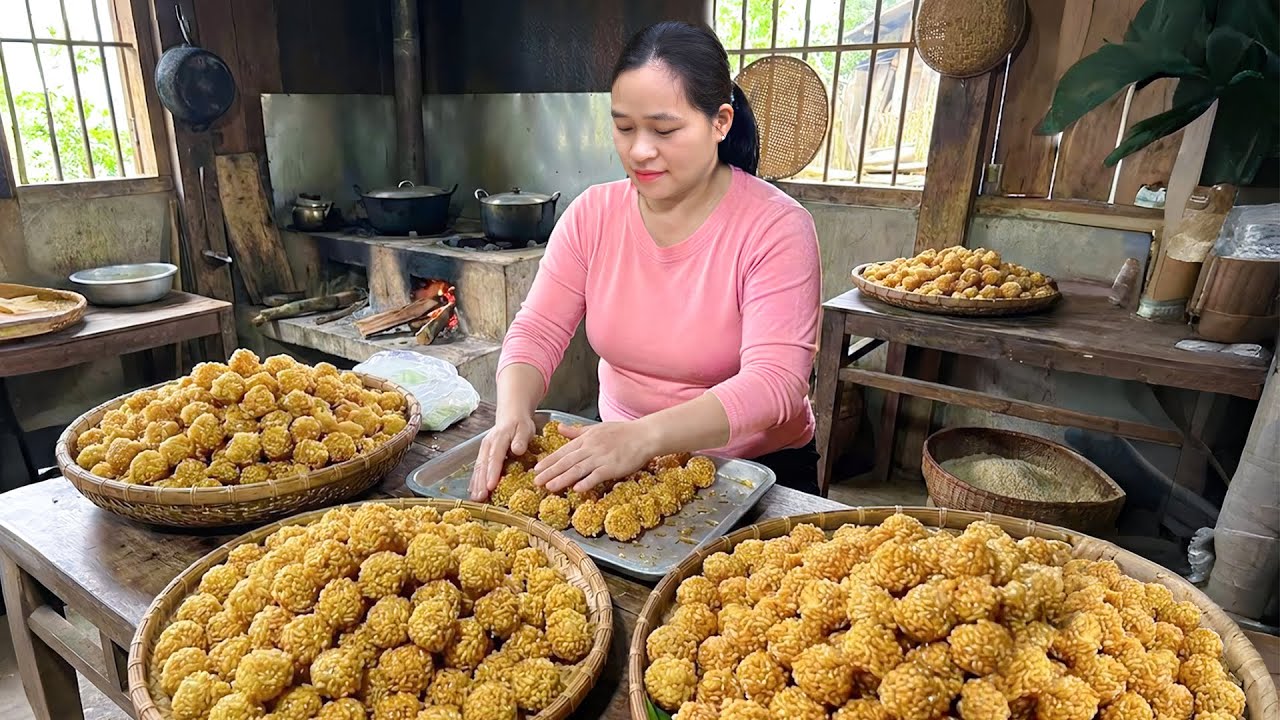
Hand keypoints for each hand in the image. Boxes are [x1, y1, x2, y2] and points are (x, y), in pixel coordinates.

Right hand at [469, 411, 535, 500]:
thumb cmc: (520, 424)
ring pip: (478, 468)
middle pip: (483, 465)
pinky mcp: (483, 454)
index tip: (490, 486)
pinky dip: (475, 480)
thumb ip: (521, 439)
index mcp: (499, 439)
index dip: (492, 473)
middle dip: (481, 483)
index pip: (495, 458)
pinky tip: (473, 491)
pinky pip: (478, 468)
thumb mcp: (525, 428)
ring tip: (475, 498)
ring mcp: (483, 450)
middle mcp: (488, 445)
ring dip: (476, 484)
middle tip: (480, 498)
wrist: (511, 415)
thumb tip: (517, 450)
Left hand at [533, 420, 658, 493]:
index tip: (537, 469)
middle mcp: (591, 448)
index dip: (549, 461)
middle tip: (536, 481)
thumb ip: (577, 432)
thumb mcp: (596, 428)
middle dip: (550, 472)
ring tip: (549, 487)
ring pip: (578, 469)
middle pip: (567, 462)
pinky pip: (597, 475)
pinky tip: (576, 489)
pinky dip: (586, 482)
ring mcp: (601, 458)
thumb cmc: (623, 432)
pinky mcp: (612, 467)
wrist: (644, 435)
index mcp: (586, 439)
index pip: (563, 451)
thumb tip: (559, 429)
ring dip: (562, 479)